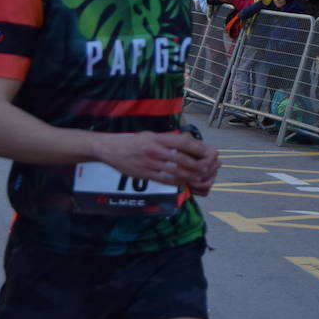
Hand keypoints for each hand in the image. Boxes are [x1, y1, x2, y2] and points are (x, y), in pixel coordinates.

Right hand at [93, 131, 220, 195]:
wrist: (110, 149)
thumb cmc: (133, 141)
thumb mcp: (150, 134)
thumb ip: (167, 139)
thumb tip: (187, 142)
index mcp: (158, 138)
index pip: (184, 143)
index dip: (198, 149)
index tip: (207, 152)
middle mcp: (156, 151)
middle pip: (184, 160)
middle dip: (199, 165)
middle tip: (207, 169)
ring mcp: (150, 164)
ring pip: (177, 173)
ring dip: (191, 177)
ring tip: (200, 178)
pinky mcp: (145, 175)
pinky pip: (166, 181)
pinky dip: (178, 183)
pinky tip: (185, 183)